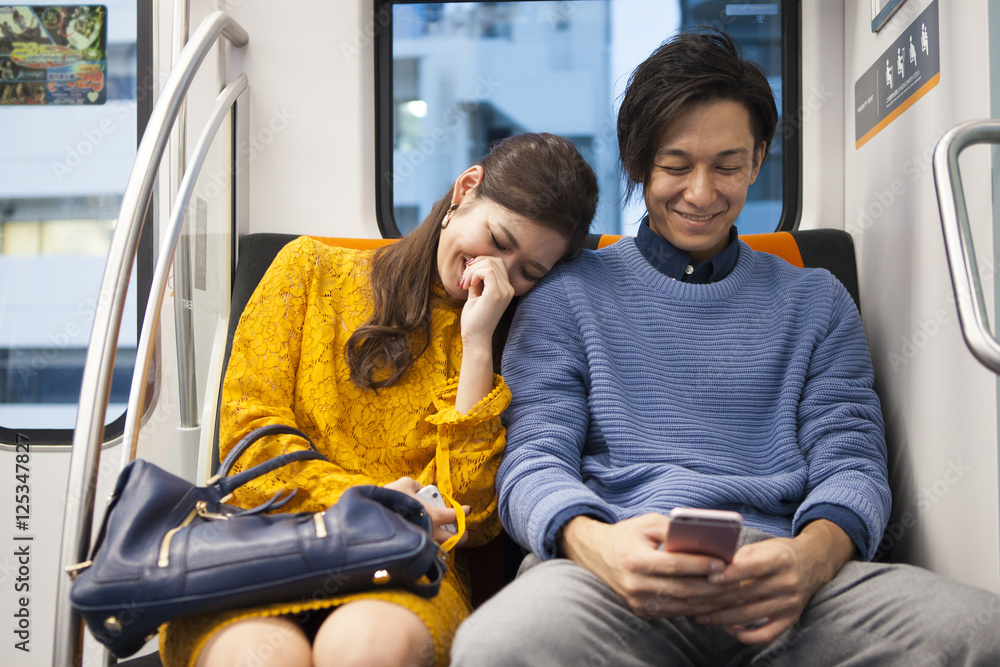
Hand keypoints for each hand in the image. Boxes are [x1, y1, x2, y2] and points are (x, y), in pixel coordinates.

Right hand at [382, 477, 469, 545]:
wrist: (372, 522)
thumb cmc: (391, 500)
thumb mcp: (404, 484)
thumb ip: (416, 486)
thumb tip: (419, 489)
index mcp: (434, 516)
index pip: (455, 515)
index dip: (463, 512)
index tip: (468, 510)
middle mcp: (432, 533)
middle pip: (455, 539)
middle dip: (462, 536)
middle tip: (465, 533)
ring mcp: (422, 544)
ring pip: (441, 548)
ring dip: (446, 543)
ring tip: (445, 539)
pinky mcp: (412, 551)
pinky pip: (426, 552)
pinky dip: (430, 548)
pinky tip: (427, 544)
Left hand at [459, 256, 514, 345]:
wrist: (475, 338)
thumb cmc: (474, 319)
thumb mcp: (475, 294)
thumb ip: (477, 280)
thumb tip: (471, 264)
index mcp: (505, 288)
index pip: (497, 263)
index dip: (479, 263)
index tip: (466, 277)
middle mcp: (508, 289)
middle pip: (494, 260)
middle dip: (474, 265)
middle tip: (463, 281)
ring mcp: (504, 291)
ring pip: (489, 264)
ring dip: (471, 271)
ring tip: (463, 284)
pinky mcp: (496, 294)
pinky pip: (486, 271)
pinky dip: (473, 274)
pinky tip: (468, 285)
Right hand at [560, 515, 740, 617]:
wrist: (596, 554)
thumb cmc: (627, 534)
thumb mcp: (647, 523)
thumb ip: (673, 529)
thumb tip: (705, 539)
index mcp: (635, 559)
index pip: (674, 565)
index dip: (700, 565)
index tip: (724, 563)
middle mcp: (634, 583)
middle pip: (682, 589)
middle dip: (712, 586)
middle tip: (736, 581)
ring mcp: (637, 601)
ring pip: (681, 605)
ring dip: (708, 601)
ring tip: (730, 592)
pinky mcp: (640, 610)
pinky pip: (673, 612)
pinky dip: (695, 608)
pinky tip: (713, 601)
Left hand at [692, 520, 853, 643]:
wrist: (813, 562)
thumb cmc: (779, 552)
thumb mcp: (763, 546)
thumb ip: (739, 556)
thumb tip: (708, 566)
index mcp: (780, 559)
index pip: (751, 568)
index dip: (729, 574)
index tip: (707, 577)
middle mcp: (787, 582)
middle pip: (745, 594)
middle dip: (714, 598)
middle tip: (691, 599)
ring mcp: (790, 603)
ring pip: (750, 615)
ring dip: (722, 618)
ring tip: (701, 616)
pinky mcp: (791, 619)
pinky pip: (766, 634)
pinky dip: (746, 635)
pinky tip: (729, 630)